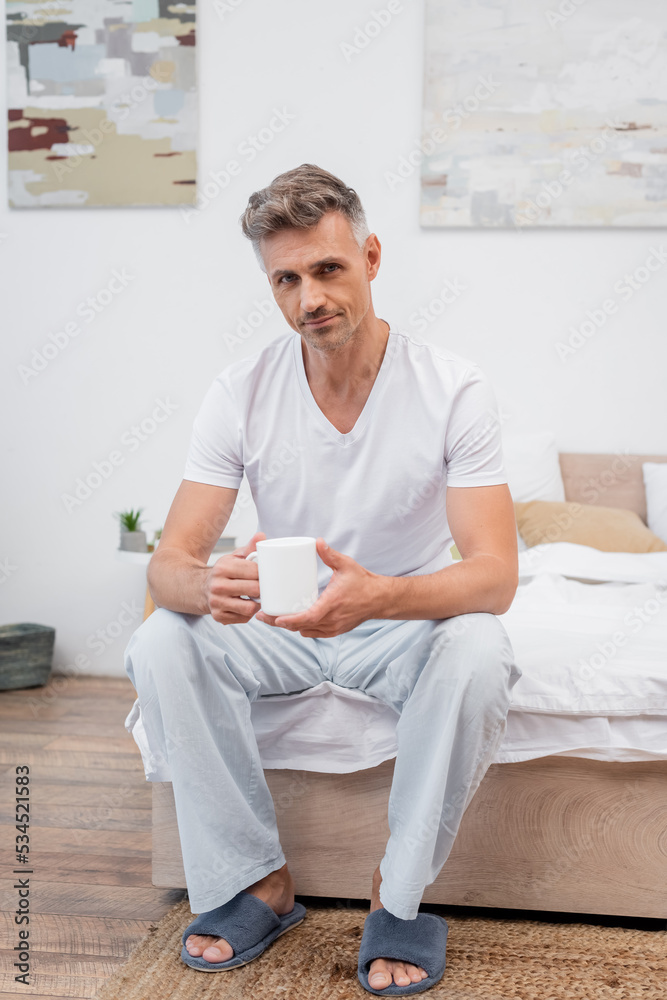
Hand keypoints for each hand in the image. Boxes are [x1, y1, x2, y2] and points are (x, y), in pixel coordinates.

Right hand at [204, 532, 265, 623]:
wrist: (201, 588)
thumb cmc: (224, 572)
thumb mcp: (234, 557)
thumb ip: (250, 548)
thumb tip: (261, 536)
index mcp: (223, 567)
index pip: (255, 571)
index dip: (265, 574)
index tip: (267, 575)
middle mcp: (217, 585)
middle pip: (254, 590)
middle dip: (262, 589)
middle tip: (264, 587)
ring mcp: (217, 602)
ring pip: (249, 607)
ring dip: (256, 603)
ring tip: (255, 597)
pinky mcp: (218, 616)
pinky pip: (243, 618)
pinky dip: (248, 613)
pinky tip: (245, 605)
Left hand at [255, 538, 382, 637]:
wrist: (380, 599)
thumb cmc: (363, 582)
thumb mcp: (346, 565)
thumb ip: (330, 554)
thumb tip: (317, 541)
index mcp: (332, 604)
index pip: (308, 617)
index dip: (289, 620)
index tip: (274, 618)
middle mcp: (332, 619)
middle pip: (300, 628)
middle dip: (280, 624)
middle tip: (263, 616)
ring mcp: (334, 627)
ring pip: (305, 632)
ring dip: (290, 627)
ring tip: (274, 617)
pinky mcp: (336, 631)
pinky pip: (314, 633)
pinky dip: (302, 629)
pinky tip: (292, 622)